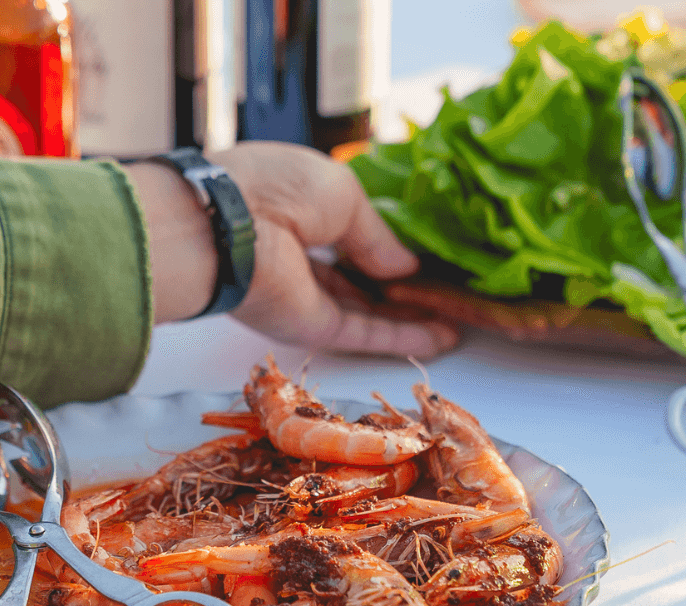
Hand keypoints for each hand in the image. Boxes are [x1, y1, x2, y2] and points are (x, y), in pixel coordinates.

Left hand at [126, 142, 458, 359]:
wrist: (226, 227)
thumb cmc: (274, 189)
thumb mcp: (342, 195)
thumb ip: (376, 237)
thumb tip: (405, 266)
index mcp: (301, 212)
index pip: (352, 238)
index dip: (389, 250)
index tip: (428, 260)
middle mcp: (303, 258)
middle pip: (363, 282)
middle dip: (406, 292)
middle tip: (450, 297)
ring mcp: (306, 296)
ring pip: (370, 313)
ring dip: (413, 320)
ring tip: (459, 323)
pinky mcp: (310, 327)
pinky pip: (366, 333)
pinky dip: (404, 337)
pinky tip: (441, 337)